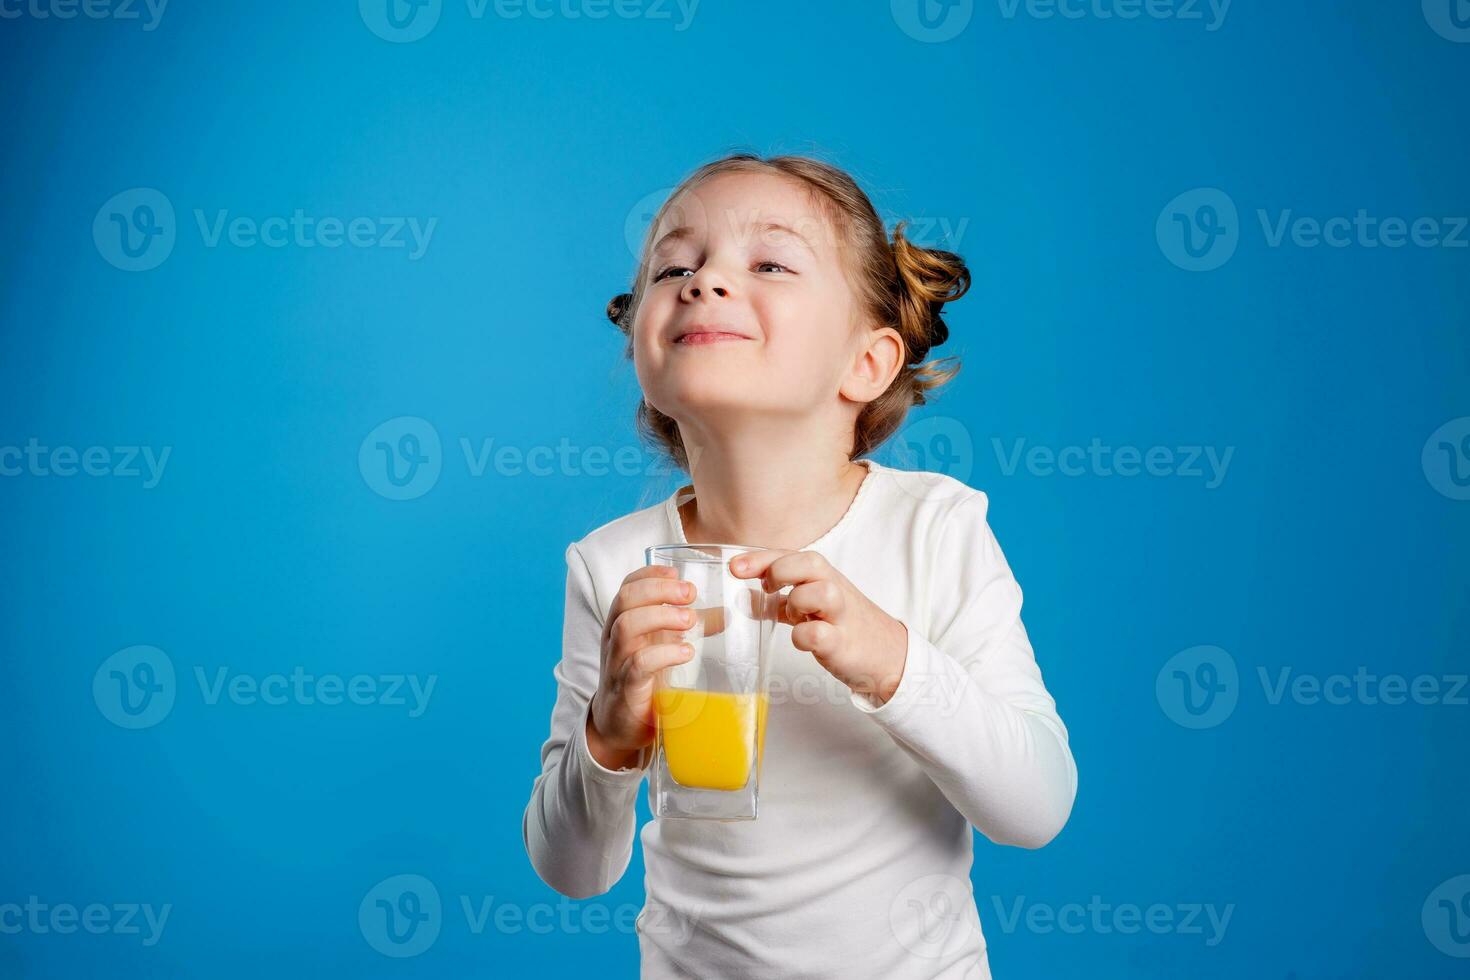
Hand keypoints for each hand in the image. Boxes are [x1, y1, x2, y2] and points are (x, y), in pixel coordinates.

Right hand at [586, 565, 697, 769]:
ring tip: (690, 620)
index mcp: (622, 622)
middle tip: (690, 593)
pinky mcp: (626, 689)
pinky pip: (638, 665)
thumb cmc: (642, 679)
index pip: (627, 586)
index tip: (676, 571)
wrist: (618, 725)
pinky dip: (663, 654)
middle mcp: (614, 638)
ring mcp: (617, 663)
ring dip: (660, 617)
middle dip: (658, 590)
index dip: (650, 574)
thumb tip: (726, 614)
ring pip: (627, 627)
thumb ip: (689, 629)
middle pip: (625, 599)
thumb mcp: (662, 647)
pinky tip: (685, 653)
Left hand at [730, 550, 908, 703]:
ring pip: (822, 592)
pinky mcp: (844, 644)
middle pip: (811, 563)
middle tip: (768, 589)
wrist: (886, 654)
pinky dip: (805, 636)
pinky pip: (821, 634)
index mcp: (823, 577)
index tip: (734, 568)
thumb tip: (745, 597)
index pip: (790, 555)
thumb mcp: (812, 606)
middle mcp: (834, 589)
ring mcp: (841, 616)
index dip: (760, 559)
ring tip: (793, 617)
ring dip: (798, 602)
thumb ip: (781, 600)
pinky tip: (801, 640)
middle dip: (781, 571)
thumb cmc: (843, 625)